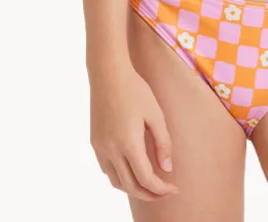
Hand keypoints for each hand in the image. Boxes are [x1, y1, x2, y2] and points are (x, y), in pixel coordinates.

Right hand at [89, 63, 179, 201]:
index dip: (161, 189)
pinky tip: (131, 169)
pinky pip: (107, 169)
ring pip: (116, 181)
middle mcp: (111, 150)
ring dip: (133, 188)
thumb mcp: (155, 114)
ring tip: (149, 184)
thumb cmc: (135, 90)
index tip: (174, 188)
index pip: (146, 179)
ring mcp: (100, 148)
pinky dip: (120, 176)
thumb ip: (163, 143)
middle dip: (149, 194)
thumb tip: (167, 169)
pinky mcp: (94, 142)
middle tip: (164, 192)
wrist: (108, 74)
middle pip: (130, 186)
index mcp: (128, 144)